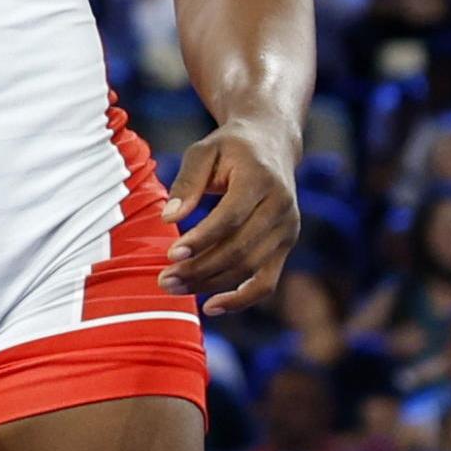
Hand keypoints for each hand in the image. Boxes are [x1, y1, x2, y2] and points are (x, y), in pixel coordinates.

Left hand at [162, 119, 298, 310]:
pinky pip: (267, 282)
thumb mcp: (204, 151)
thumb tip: (168, 218)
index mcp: (261, 180)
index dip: (201, 239)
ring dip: (211, 284)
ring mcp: (287, 230)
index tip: (170, 253)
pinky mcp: (285, 246)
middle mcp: (281, 208)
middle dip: (200, 269)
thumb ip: (187, 183)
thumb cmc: (230, 148)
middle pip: (240, 249)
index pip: (231, 217)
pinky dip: (242, 298)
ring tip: (173, 288)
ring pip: (250, 269)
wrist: (271, 144)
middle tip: (163, 280)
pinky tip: (211, 306)